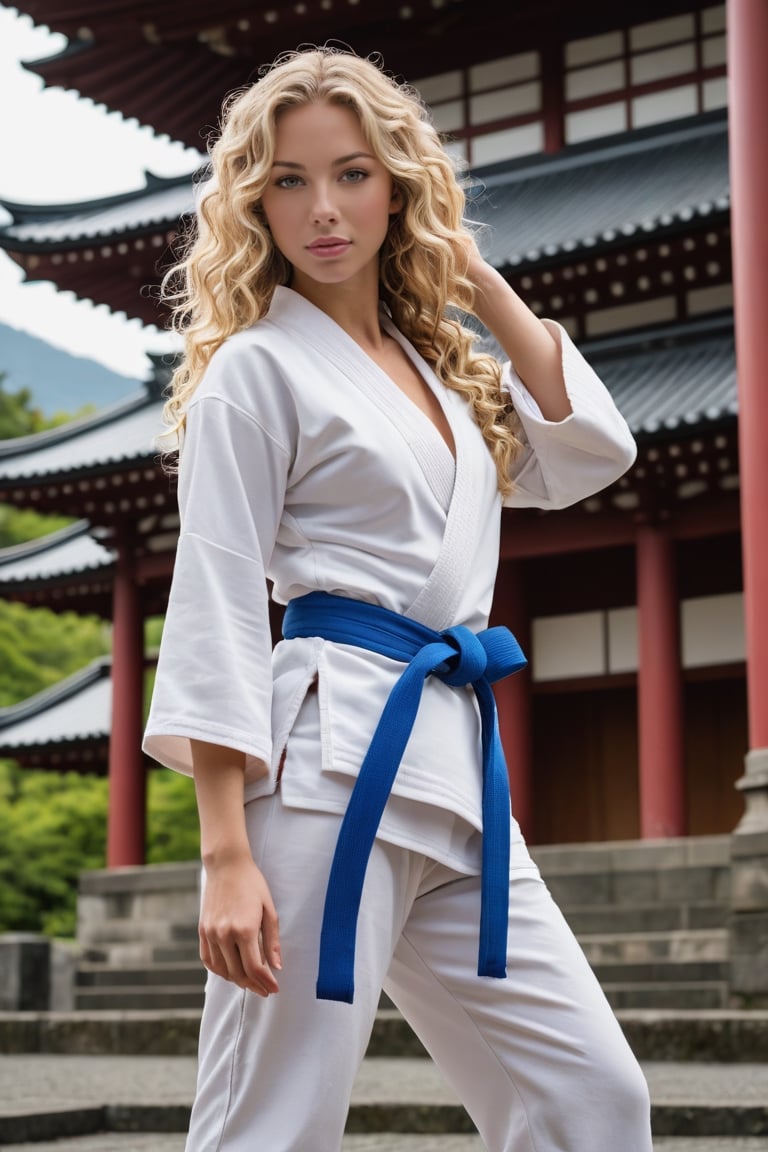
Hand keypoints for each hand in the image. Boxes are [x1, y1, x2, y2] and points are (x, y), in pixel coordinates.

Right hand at [198, 853, 281, 995]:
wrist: (226, 865)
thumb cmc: (252, 884)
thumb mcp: (269, 910)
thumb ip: (272, 941)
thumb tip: (276, 967)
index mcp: (244, 929)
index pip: (255, 968)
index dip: (266, 982)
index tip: (274, 989)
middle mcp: (224, 934)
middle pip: (238, 973)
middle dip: (254, 985)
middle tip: (265, 990)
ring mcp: (210, 933)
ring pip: (222, 970)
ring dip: (237, 980)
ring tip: (250, 982)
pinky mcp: (202, 931)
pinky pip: (208, 960)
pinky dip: (220, 970)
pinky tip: (231, 971)